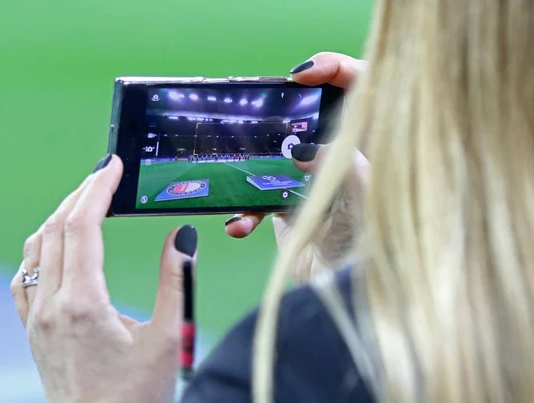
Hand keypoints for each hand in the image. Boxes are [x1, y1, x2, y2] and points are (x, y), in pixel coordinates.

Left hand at [10, 154, 197, 402]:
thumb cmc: (135, 396)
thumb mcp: (166, 338)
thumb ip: (176, 281)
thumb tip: (182, 236)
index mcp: (83, 303)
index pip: (83, 227)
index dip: (98, 189)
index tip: (112, 166)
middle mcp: (50, 306)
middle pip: (57, 229)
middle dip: (81, 193)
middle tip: (104, 174)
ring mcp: (35, 318)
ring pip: (36, 248)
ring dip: (59, 216)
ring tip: (85, 200)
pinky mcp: (32, 330)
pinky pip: (26, 276)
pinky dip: (41, 247)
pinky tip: (54, 246)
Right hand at [224, 52, 367, 280]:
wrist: (335, 304)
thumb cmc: (364, 259)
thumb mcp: (362, 210)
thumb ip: (346, 171)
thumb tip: (308, 146)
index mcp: (369, 150)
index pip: (364, 91)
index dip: (337, 70)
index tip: (303, 76)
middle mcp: (339, 158)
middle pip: (312, 114)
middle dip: (284, 112)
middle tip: (262, 115)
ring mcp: (310, 179)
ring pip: (278, 151)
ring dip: (253, 163)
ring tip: (240, 173)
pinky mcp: (286, 203)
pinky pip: (258, 192)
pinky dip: (244, 208)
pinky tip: (239, 225)